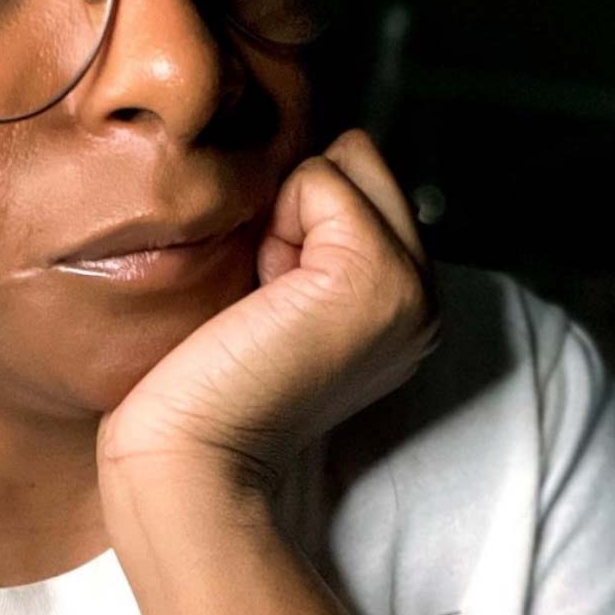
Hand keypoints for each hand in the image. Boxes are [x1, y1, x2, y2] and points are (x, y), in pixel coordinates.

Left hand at [98, 128, 441, 502]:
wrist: (189, 455)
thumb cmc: (204, 380)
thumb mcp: (276, 293)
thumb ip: (311, 239)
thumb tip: (311, 160)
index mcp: (405, 304)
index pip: (367, 186)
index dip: (301, 219)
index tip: (271, 301)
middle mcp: (425, 296)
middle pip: (365, 162)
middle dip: (301, 207)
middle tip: (267, 297)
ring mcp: (410, 287)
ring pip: (348, 163)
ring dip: (289, 215)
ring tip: (268, 298)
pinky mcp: (376, 276)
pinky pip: (323, 178)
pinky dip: (280, 219)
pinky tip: (266, 294)